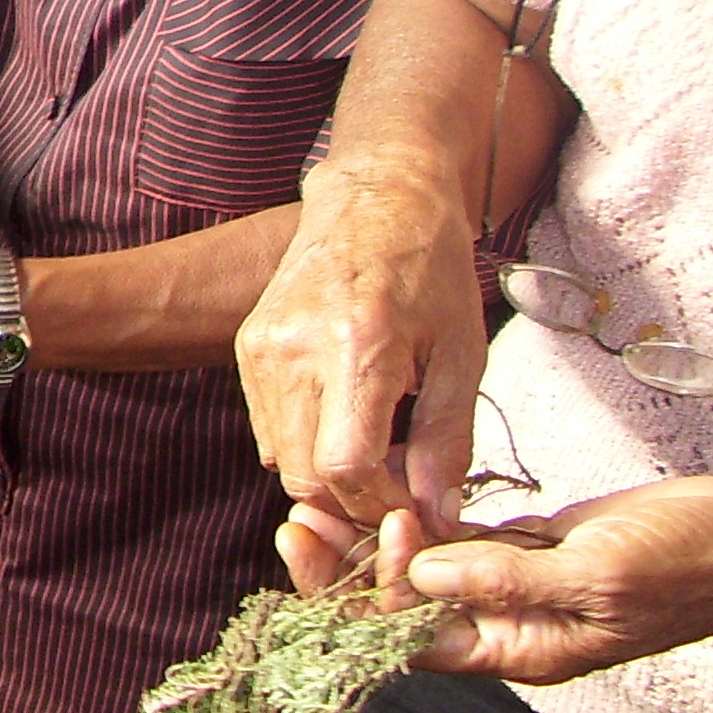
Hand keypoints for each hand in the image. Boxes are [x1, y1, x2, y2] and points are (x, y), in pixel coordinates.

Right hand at [236, 179, 486, 530]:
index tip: (418, 505)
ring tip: (378, 451)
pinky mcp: (248, 348)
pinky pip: (270, 429)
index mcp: (357, 347)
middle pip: (305, 477)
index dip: (383, 506)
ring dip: (330, 478)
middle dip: (357, 503)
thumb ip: (448, 442)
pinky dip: (307, 445)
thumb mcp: (463, 356)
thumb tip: (436, 514)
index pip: (346, 470)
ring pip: (282, 460)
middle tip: (401, 487)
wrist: (376, 198)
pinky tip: (347, 421)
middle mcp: (294, 350)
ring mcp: (262, 349)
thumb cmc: (432, 269)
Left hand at [283, 479, 712, 685]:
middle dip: (346, 571)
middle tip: (298, 521)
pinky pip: (454, 542)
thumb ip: (509, 579)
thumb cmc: (687, 566)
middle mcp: (505, 625)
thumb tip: (424, 576)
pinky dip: (417, 519)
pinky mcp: (525, 549)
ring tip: (317, 501)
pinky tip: (377, 492)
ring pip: (421, 572)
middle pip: (401, 609)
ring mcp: (512, 586)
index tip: (335, 541)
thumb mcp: (597, 574)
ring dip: (370, 541)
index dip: (361, 600)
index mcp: (518, 650)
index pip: (413, 640)